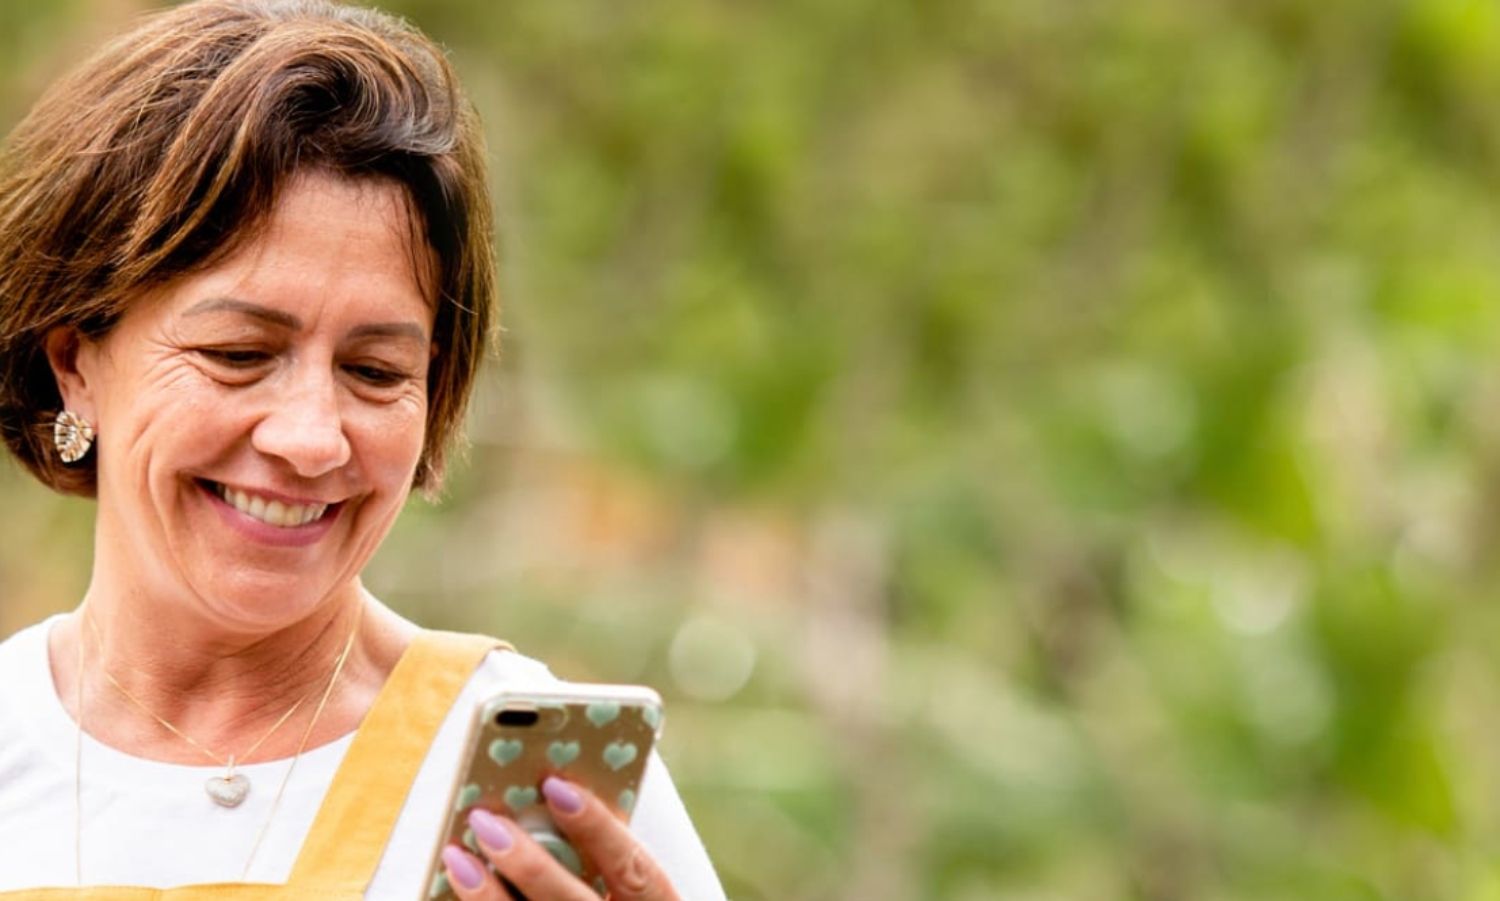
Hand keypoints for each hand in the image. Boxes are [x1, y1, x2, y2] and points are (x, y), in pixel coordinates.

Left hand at [441, 776, 681, 900]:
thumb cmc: (614, 900)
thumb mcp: (630, 890)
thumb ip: (604, 861)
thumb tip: (544, 801)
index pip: (638, 871)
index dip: (600, 828)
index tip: (556, 787)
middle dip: (530, 867)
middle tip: (487, 824)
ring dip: (490, 899)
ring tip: (457, 858)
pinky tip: (453, 894)